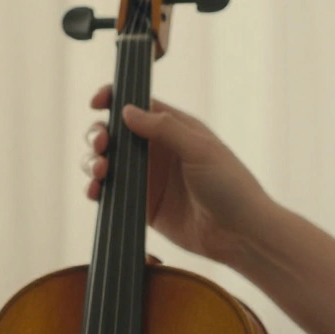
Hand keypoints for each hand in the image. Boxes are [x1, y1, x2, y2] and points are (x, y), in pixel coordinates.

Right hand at [83, 85, 268, 263]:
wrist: (240, 234)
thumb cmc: (231, 186)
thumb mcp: (200, 150)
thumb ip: (164, 128)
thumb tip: (127, 110)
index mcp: (174, 129)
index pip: (138, 106)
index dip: (113, 100)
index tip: (96, 103)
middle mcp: (158, 151)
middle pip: (115, 133)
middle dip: (99, 135)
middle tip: (101, 145)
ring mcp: (148, 179)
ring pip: (107, 162)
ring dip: (94, 162)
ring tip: (100, 171)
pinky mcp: (142, 206)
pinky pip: (111, 192)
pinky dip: (96, 189)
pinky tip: (96, 191)